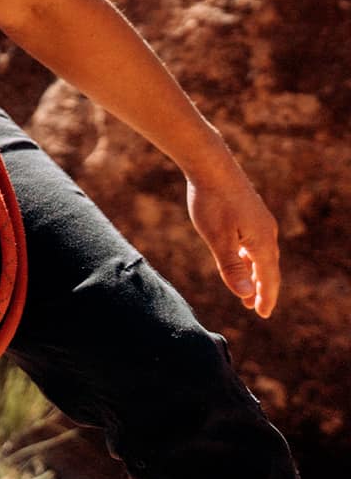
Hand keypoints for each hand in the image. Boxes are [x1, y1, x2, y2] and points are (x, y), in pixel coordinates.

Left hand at [184, 154, 279, 317]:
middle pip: (267, 268)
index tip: (262, 314)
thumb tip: (247, 294)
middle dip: (261, 288)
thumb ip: (231, 267)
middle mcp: (267, 232)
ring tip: (246, 288)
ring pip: (261, 254)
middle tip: (254, 307)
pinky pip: (254, 242)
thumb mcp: (218, 239)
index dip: (265, 297)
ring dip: (254, 273)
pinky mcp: (250, 212)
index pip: (267, 278)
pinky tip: (239, 257)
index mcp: (262, 242)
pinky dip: (249, 256)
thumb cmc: (212, 202)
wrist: (210, 164)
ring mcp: (260, 221)